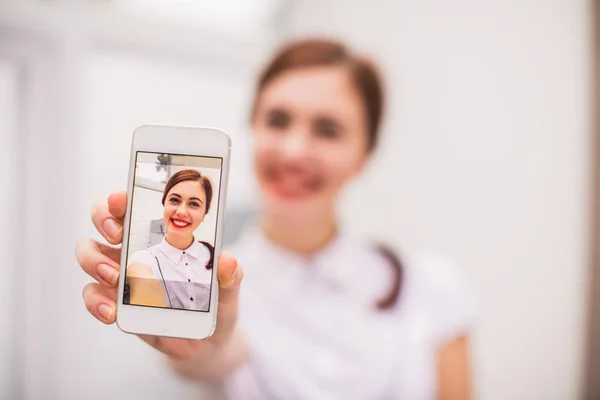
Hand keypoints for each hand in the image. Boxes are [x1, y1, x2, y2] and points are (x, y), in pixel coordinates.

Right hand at [75, 192, 242, 359]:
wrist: (206, 341)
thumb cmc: (215, 303)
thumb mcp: (228, 288)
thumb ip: (230, 274)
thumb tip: (227, 260)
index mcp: (162, 236)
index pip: (136, 206)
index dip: (123, 198)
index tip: (123, 199)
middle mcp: (136, 249)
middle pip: (103, 219)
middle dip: (103, 219)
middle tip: (117, 235)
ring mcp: (122, 276)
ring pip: (91, 255)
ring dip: (95, 261)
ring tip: (115, 276)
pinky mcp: (116, 304)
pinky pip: (93, 296)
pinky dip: (97, 302)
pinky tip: (112, 311)